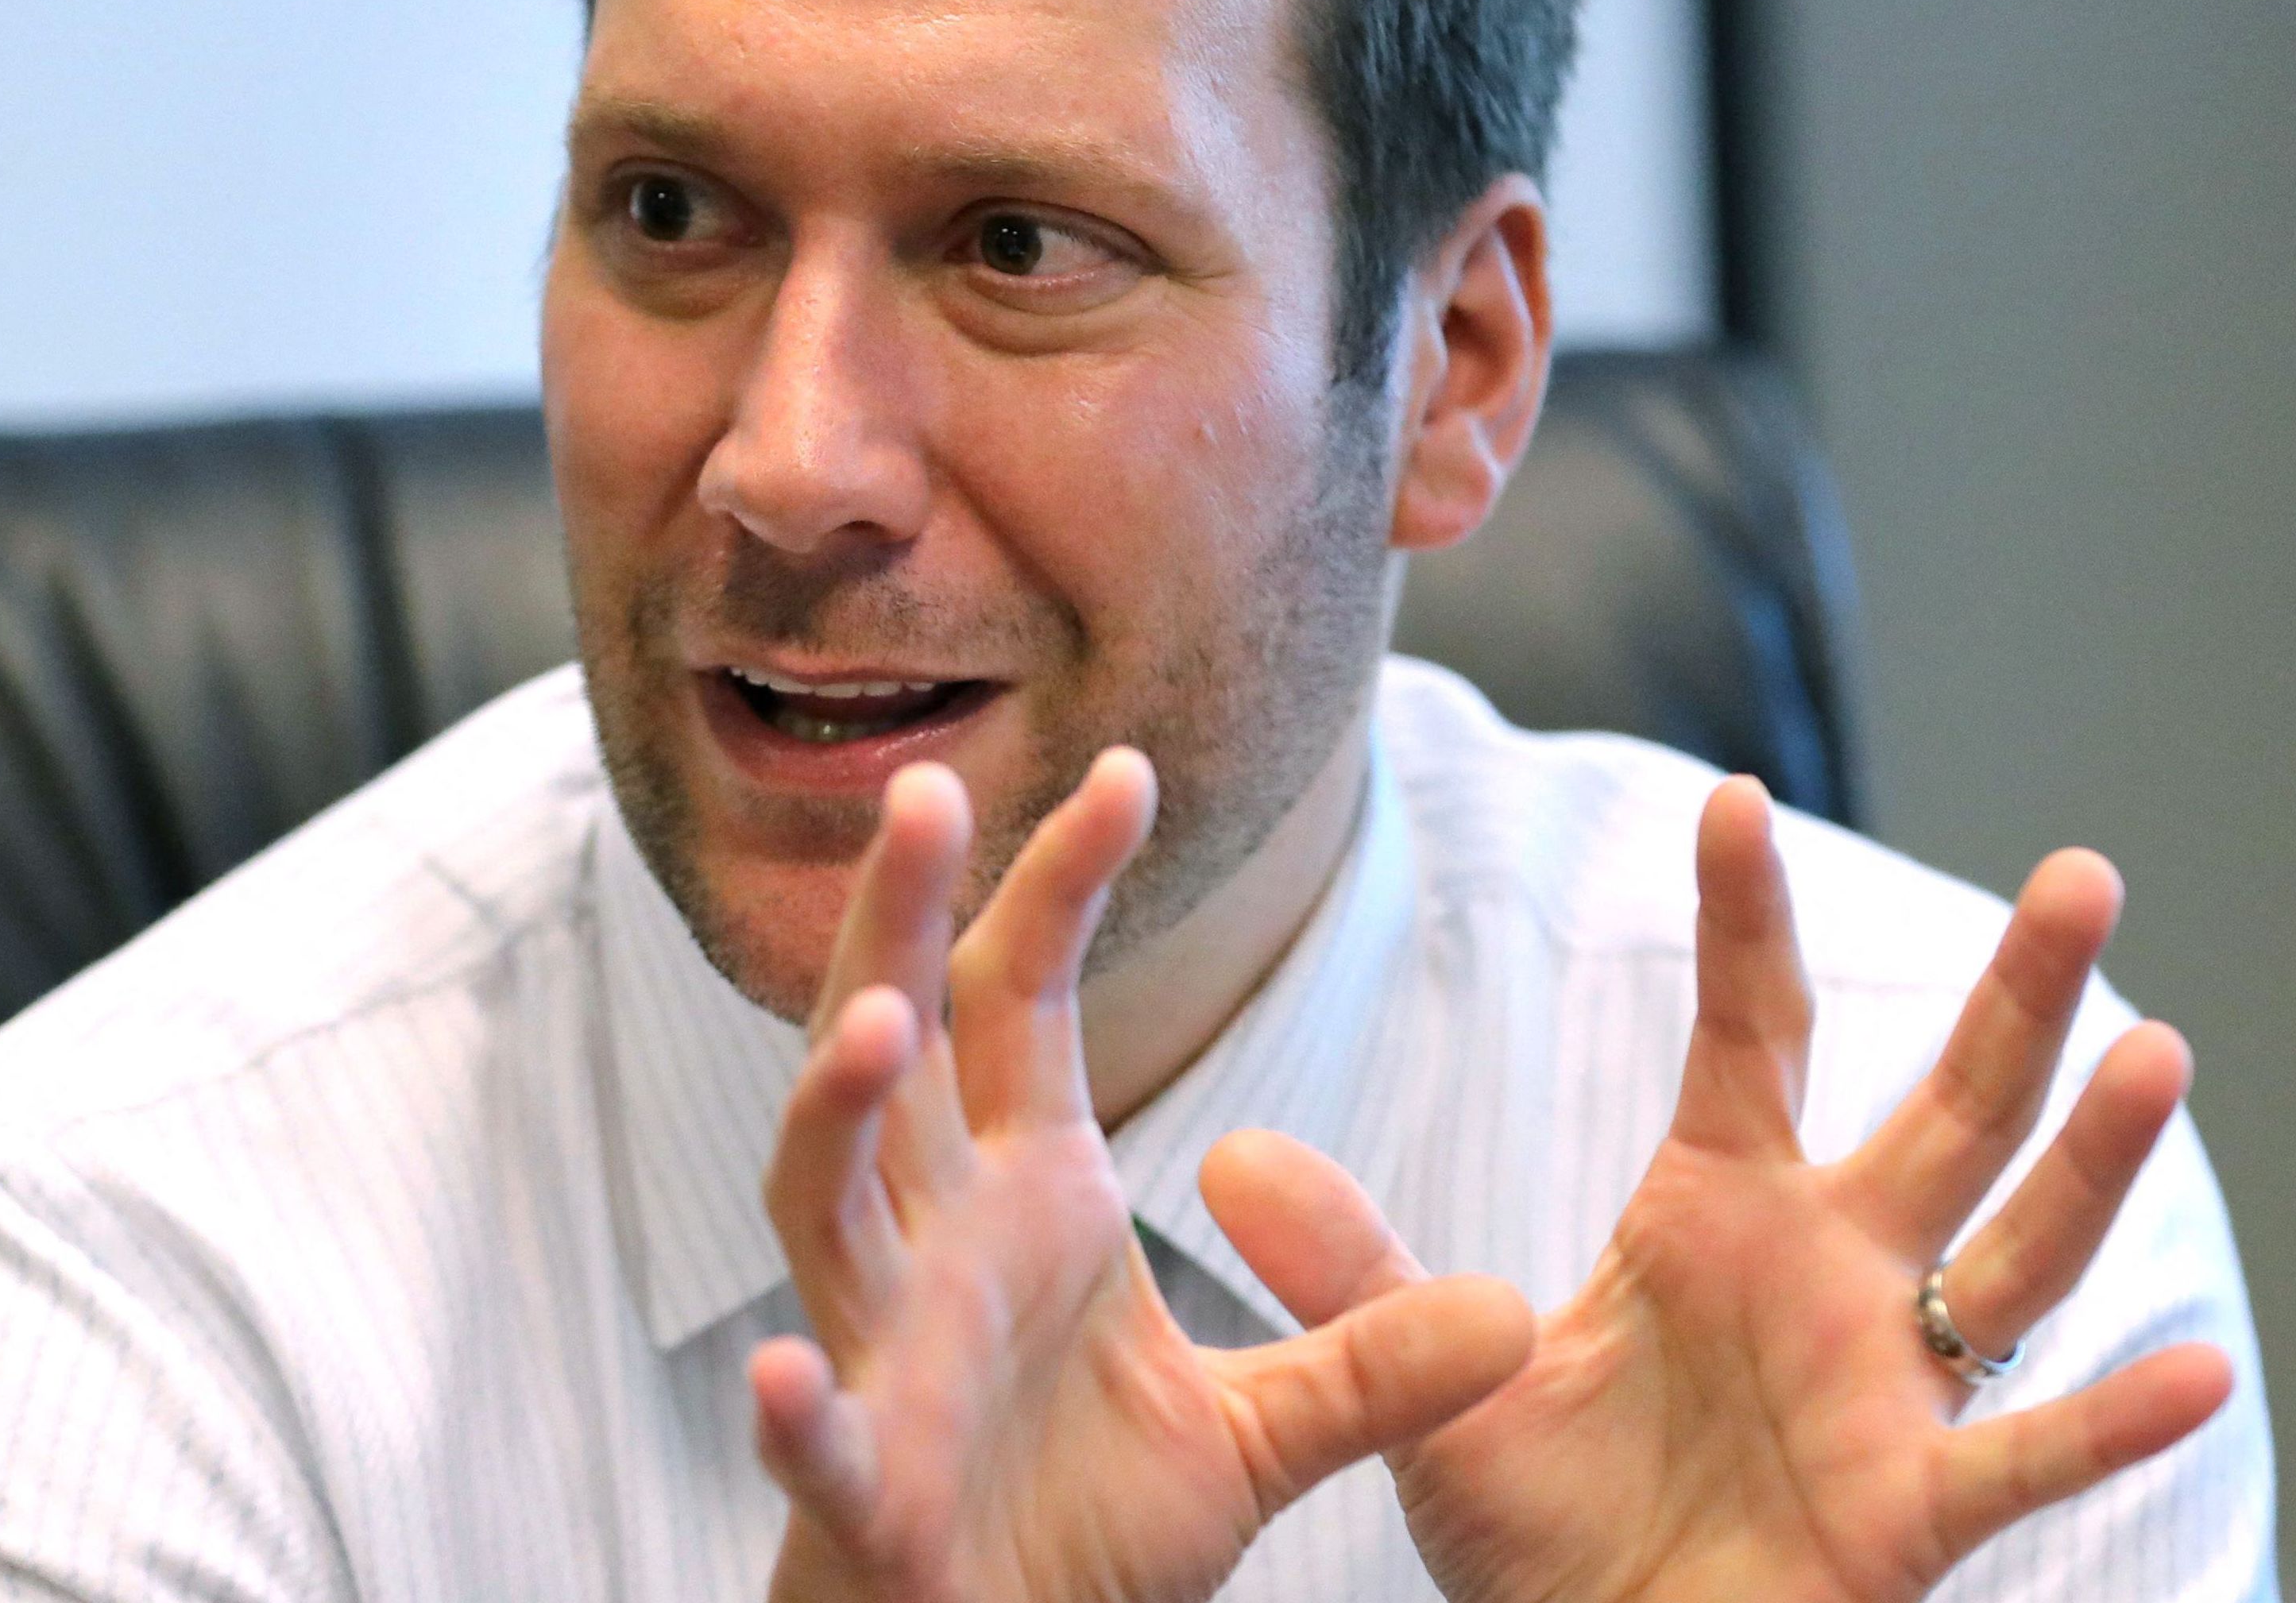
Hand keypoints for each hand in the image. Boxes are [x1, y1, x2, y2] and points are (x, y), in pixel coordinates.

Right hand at [751, 751, 1535, 1602]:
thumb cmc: (1082, 1524)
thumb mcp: (1259, 1436)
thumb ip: (1367, 1363)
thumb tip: (1519, 1307)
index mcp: (1023, 1196)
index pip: (1022, 1000)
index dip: (1059, 883)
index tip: (1129, 771)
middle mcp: (936, 1244)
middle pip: (896, 1046)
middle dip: (901, 921)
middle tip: (925, 792)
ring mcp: (885, 1354)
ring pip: (828, 1203)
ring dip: (834, 1113)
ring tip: (876, 1022)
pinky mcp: (864, 1490)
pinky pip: (816, 1438)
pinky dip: (794, 1408)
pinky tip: (776, 1372)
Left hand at [1201, 776, 2234, 1602]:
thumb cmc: (1542, 1530)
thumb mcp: (1436, 1389)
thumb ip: (1354, 1271)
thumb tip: (1223, 1162)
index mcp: (1718, 1213)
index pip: (1753, 1031)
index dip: (1743, 916)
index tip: (1727, 795)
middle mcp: (1830, 1273)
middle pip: (1944, 1107)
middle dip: (2014, 996)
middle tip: (2082, 874)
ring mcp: (1886, 1388)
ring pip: (2014, 1251)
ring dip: (2092, 1160)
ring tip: (2157, 1048)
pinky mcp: (1911, 1512)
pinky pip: (2025, 1459)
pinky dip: (2109, 1421)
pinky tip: (2199, 1367)